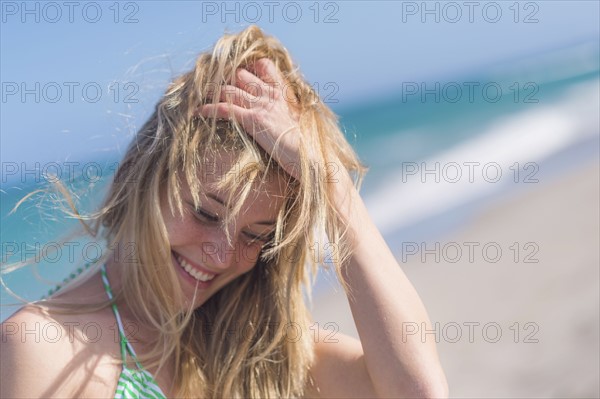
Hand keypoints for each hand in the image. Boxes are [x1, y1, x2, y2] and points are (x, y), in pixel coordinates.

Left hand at [197, 58, 303, 179]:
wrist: (309, 156)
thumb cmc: (306, 146)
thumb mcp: (299, 123)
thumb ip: (287, 114)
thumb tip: (280, 118)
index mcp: (283, 93)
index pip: (263, 66)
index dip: (248, 66)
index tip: (235, 72)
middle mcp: (271, 94)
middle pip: (240, 75)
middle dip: (223, 77)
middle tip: (209, 84)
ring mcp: (261, 105)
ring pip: (228, 89)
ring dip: (210, 91)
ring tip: (197, 94)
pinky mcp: (253, 119)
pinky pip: (223, 109)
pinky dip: (207, 109)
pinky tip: (196, 112)